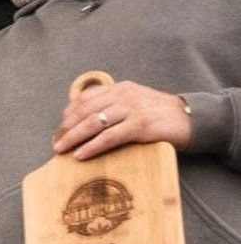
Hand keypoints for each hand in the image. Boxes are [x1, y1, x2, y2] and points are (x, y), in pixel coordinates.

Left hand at [53, 80, 192, 160]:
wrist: (190, 118)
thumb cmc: (158, 115)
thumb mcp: (133, 103)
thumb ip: (112, 107)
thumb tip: (84, 121)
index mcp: (118, 89)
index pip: (84, 100)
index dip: (67, 115)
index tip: (58, 130)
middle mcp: (122, 95)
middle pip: (84, 111)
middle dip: (66, 128)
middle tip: (55, 142)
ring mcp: (131, 109)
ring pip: (93, 123)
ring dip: (73, 137)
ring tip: (60, 149)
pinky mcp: (140, 125)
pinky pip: (109, 137)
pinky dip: (92, 146)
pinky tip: (80, 154)